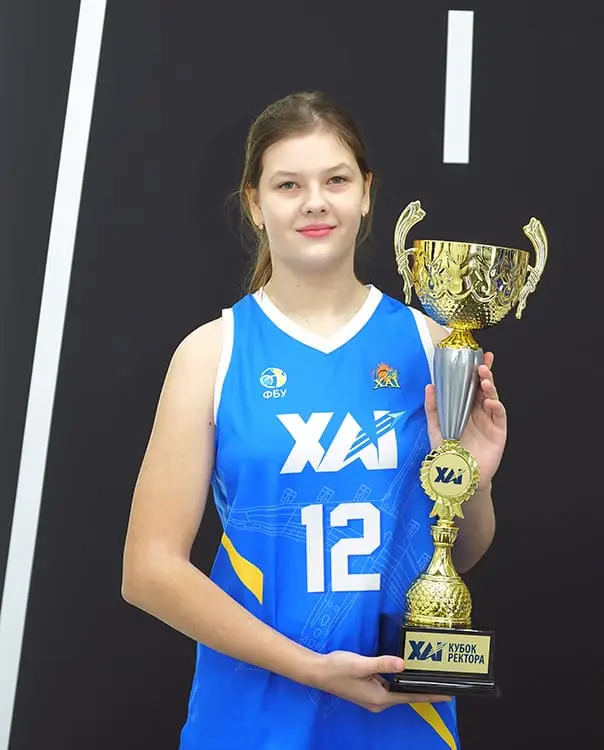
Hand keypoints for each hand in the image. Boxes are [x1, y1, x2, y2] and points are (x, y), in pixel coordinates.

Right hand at [313, 651, 450, 712]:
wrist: (319, 672)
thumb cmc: (338, 668)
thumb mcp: (361, 663)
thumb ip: (382, 663)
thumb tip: (402, 663)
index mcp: (379, 698)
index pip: (410, 697)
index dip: (429, 695)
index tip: (446, 695)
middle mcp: (378, 701)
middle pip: (406, 695)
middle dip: (422, 689)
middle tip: (441, 681)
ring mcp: (373, 698)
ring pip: (397, 691)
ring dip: (409, 684)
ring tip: (426, 676)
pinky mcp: (368, 691)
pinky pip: (388, 687)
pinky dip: (398, 681)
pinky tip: (403, 673)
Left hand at [425, 351, 506, 489]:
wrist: (458, 476)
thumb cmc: (448, 452)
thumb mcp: (435, 428)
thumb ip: (432, 408)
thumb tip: (429, 385)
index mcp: (465, 408)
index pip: (471, 385)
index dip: (475, 371)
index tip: (477, 356)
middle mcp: (479, 412)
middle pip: (484, 388)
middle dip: (486, 374)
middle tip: (483, 364)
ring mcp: (489, 421)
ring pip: (493, 399)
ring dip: (490, 388)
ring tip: (485, 379)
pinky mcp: (498, 432)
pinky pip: (499, 416)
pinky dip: (496, 408)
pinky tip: (491, 402)